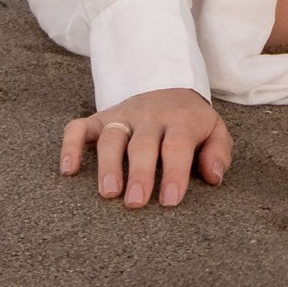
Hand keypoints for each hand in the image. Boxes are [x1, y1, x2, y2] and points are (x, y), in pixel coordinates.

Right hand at [60, 87, 231, 208]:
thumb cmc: (191, 121)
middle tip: (136, 202)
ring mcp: (123, 116)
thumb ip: (218, 152)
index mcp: (180, 120)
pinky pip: (79, 127)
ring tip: (108, 192)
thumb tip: (213, 177)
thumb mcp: (214, 130)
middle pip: (143, 143)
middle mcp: (149, 117)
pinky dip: (70, 146)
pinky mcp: (100, 117)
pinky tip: (68, 170)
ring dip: (107, 164)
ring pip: (111, 137)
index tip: (170, 201)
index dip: (174, 173)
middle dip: (139, 173)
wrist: (169, 85)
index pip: (176, 145)